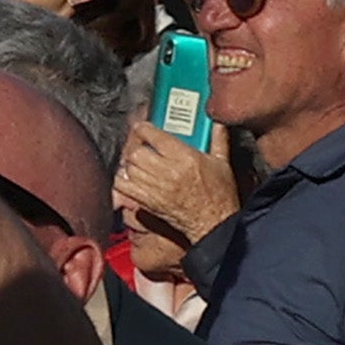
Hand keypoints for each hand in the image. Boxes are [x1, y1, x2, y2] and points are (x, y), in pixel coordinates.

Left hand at [116, 122, 236, 255]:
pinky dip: (122, 180)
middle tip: (142, 146)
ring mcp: (155, 187)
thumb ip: (218, 139)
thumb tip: (217, 121)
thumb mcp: (222, 163)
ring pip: (128, 167)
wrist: (214, 223)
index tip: (143, 127)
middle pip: (136, 151)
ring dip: (130, 162)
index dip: (143, 128)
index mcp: (185, 158)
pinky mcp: (148, 201)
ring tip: (138, 160)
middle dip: (136, 146)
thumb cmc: (219, 195)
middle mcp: (167, 171)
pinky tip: (130, 177)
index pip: (152, 136)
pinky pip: (124, 186)